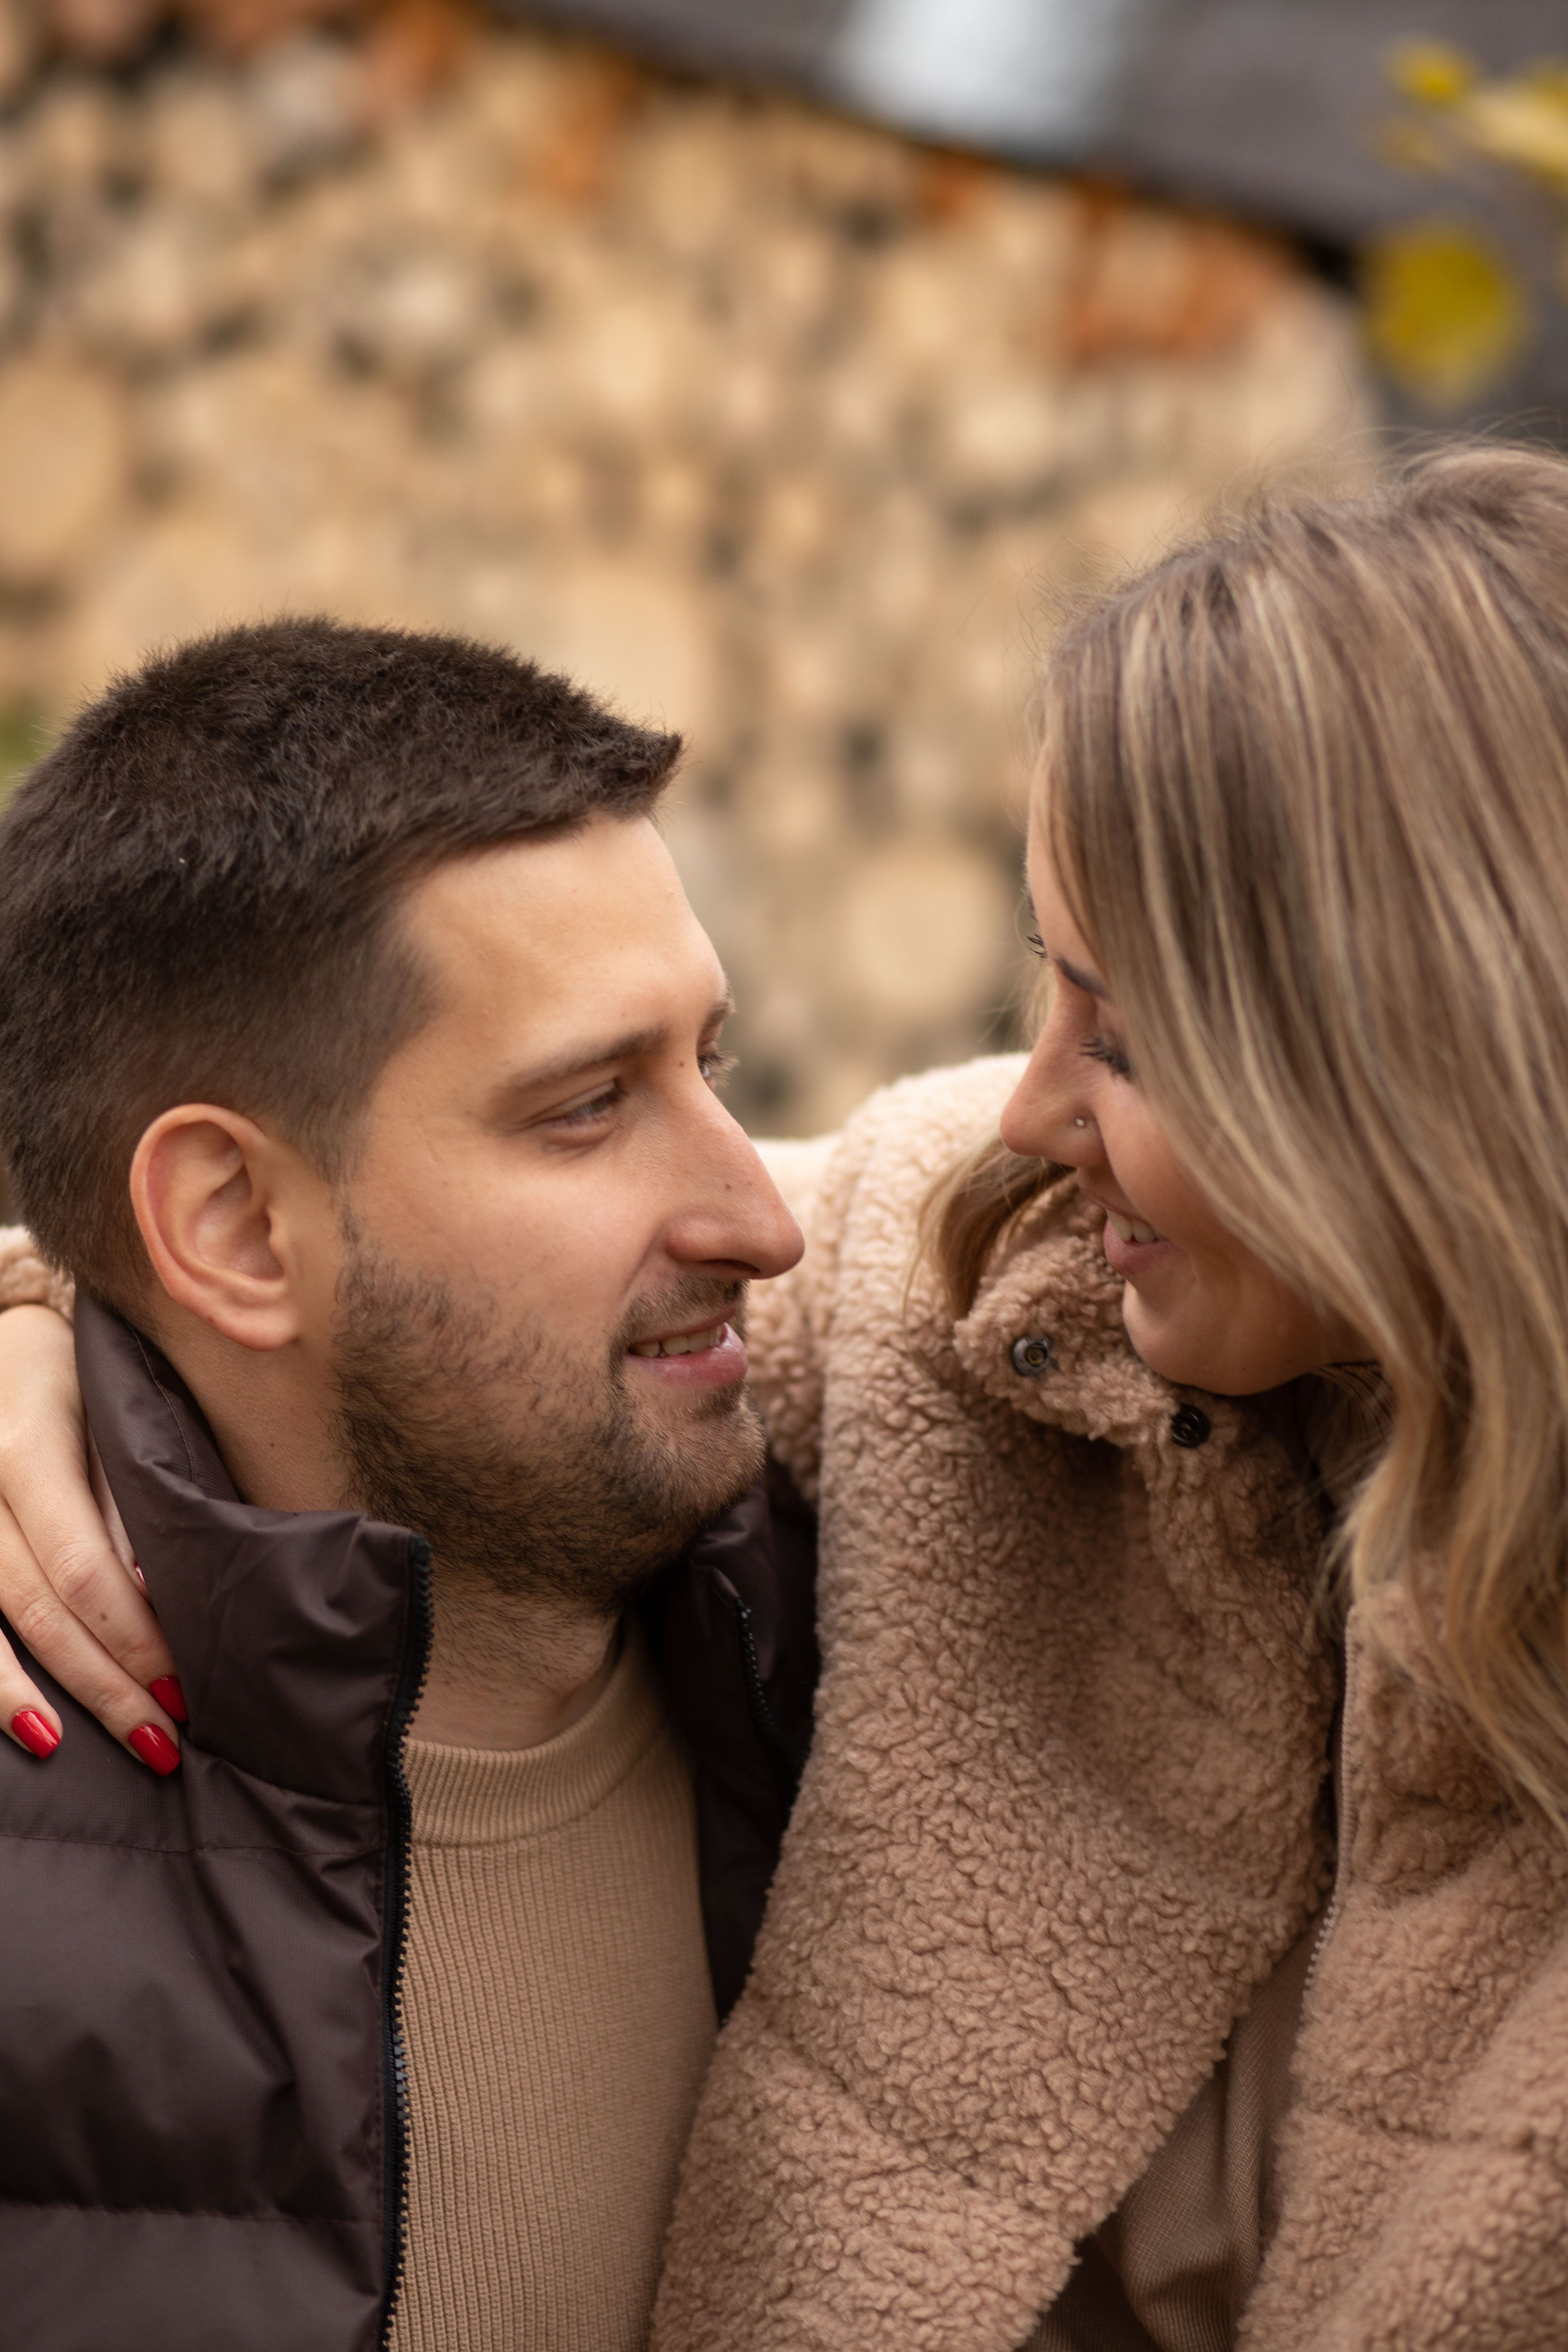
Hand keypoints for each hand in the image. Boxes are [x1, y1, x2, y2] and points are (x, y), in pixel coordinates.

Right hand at [0, 1306, 182, 1770]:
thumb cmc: (70, 1382)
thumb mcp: (110, 1421)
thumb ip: (128, 1506)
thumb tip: (156, 1596)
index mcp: (27, 1454)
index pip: (82, 1566)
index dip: (130, 1634)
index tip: (180, 1689)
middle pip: (37, 1608)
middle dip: (98, 1682)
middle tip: (157, 1741)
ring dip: (23, 1696)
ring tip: (63, 1746)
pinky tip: (15, 1717)